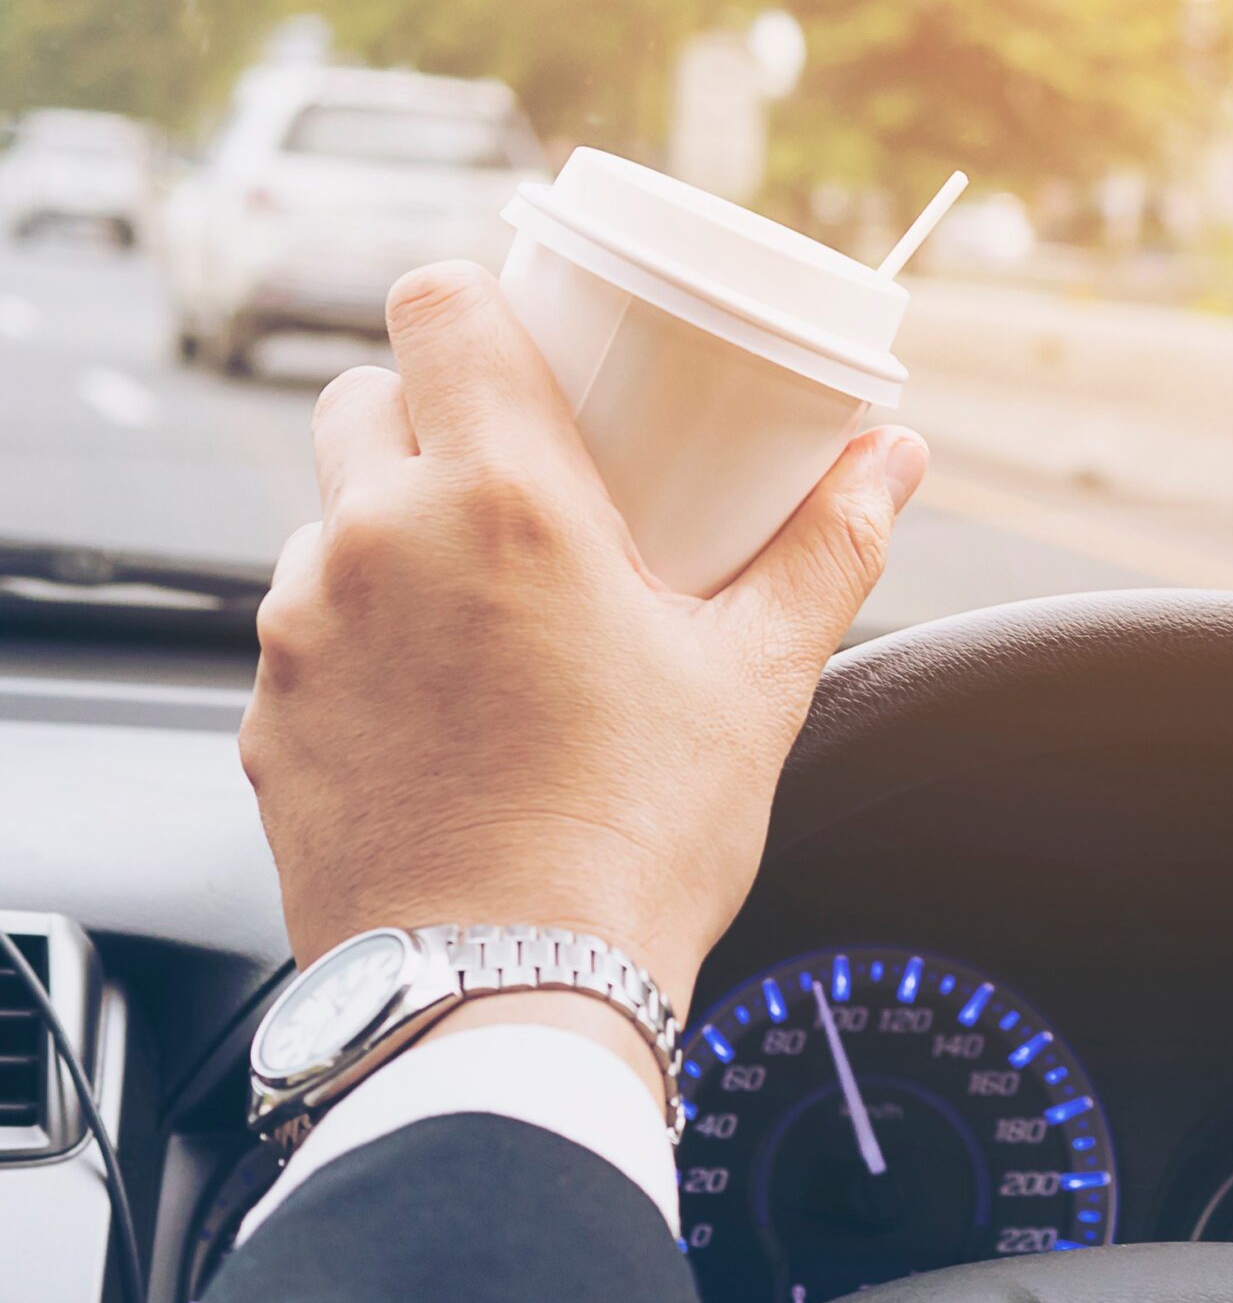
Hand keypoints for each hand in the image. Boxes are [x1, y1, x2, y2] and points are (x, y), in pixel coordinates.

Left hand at [243, 262, 927, 1031]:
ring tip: (488, 612)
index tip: (524, 339)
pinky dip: (360, 638)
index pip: (436, 307)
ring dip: (394, 533)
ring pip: (328, 520)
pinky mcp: (266, 719)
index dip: (475, 301)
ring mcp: (301, 633)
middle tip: (521, 480)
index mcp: (500, 500)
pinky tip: (440, 705)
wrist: (504, 1002)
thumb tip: (894, 454)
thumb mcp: (758, 678)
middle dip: (433, 415)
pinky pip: (303, 631)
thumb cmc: (636, 840)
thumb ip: (828, 545)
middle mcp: (374, 542)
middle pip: (364, 398)